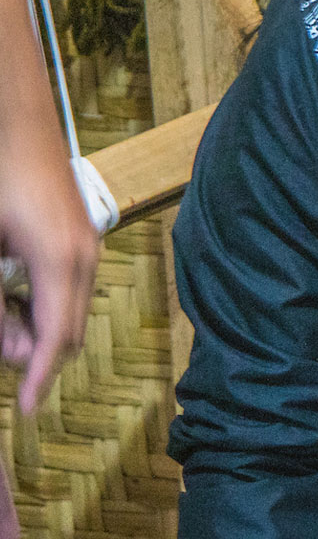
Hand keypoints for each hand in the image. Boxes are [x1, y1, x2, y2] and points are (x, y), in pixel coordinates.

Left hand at [0, 151, 95, 414]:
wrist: (19, 128)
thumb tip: (11, 349)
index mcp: (60, 261)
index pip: (57, 337)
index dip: (40, 377)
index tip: (26, 410)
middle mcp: (84, 258)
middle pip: (71, 331)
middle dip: (39, 354)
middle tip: (2, 351)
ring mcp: (89, 247)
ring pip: (72, 312)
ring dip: (42, 329)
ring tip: (5, 314)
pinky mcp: (83, 238)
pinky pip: (72, 290)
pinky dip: (48, 306)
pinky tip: (16, 292)